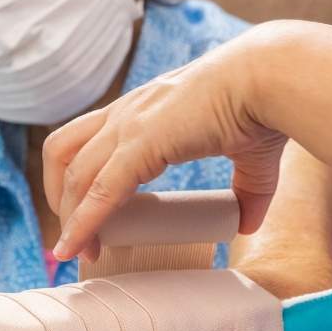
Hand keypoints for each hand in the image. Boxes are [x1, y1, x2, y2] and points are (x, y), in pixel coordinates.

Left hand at [44, 24, 290, 261]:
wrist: (271, 80)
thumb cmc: (262, 107)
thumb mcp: (250, 157)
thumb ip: (247, 191)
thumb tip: (246, 224)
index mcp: (144, 110)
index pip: (87, 144)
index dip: (78, 183)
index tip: (88, 222)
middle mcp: (127, 112)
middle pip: (62, 154)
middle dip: (60, 199)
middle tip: (77, 239)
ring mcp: (129, 123)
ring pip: (72, 173)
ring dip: (69, 215)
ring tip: (77, 250)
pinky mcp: (140, 141)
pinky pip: (99, 189)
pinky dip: (83, 221)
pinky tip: (78, 246)